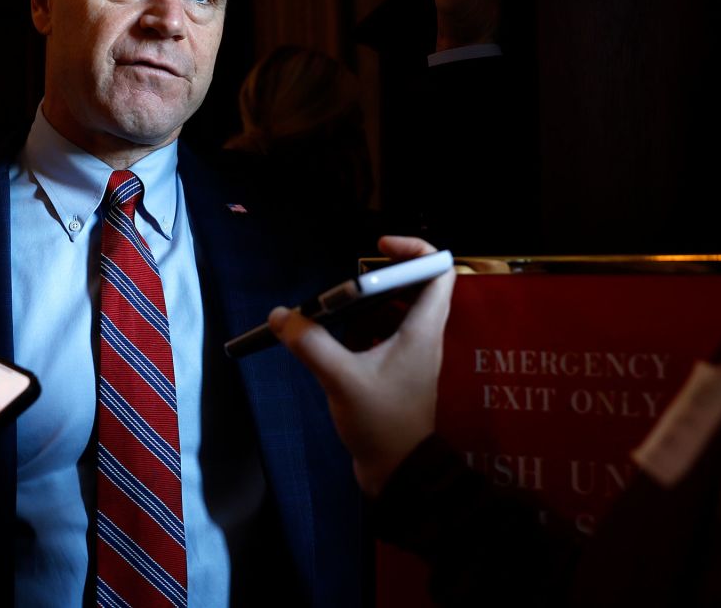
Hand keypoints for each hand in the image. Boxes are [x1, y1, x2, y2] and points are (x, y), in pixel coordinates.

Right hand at [269, 236, 454, 495]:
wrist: (398, 472)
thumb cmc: (381, 423)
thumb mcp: (341, 379)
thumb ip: (311, 343)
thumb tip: (281, 315)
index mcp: (423, 330)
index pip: (439, 271)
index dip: (414, 250)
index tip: (378, 248)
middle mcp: (423, 336)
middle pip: (416, 285)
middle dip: (379, 276)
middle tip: (347, 281)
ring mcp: (412, 355)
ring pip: (397, 310)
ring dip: (367, 302)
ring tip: (336, 308)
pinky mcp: (397, 371)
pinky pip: (384, 333)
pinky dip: (362, 326)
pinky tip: (336, 337)